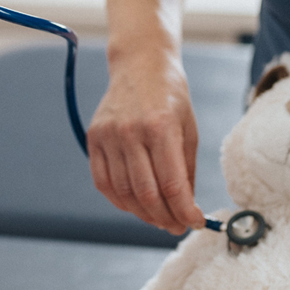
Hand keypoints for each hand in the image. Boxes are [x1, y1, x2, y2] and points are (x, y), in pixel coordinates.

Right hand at [87, 55, 206, 234]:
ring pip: (123, 193)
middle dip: (165, 218)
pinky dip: (119, 200)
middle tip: (176, 226)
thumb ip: (187, 169)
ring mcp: (108, 135)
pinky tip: (134, 205)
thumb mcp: (189, 129)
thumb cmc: (171, 96)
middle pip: (147, 194)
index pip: (173, 184)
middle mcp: (131, 131)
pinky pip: (103, 182)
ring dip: (143, 214)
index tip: (195, 222)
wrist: (140, 64)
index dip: (185, 211)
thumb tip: (187, 207)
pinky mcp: (93, 138)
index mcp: (161, 127)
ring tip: (158, 218)